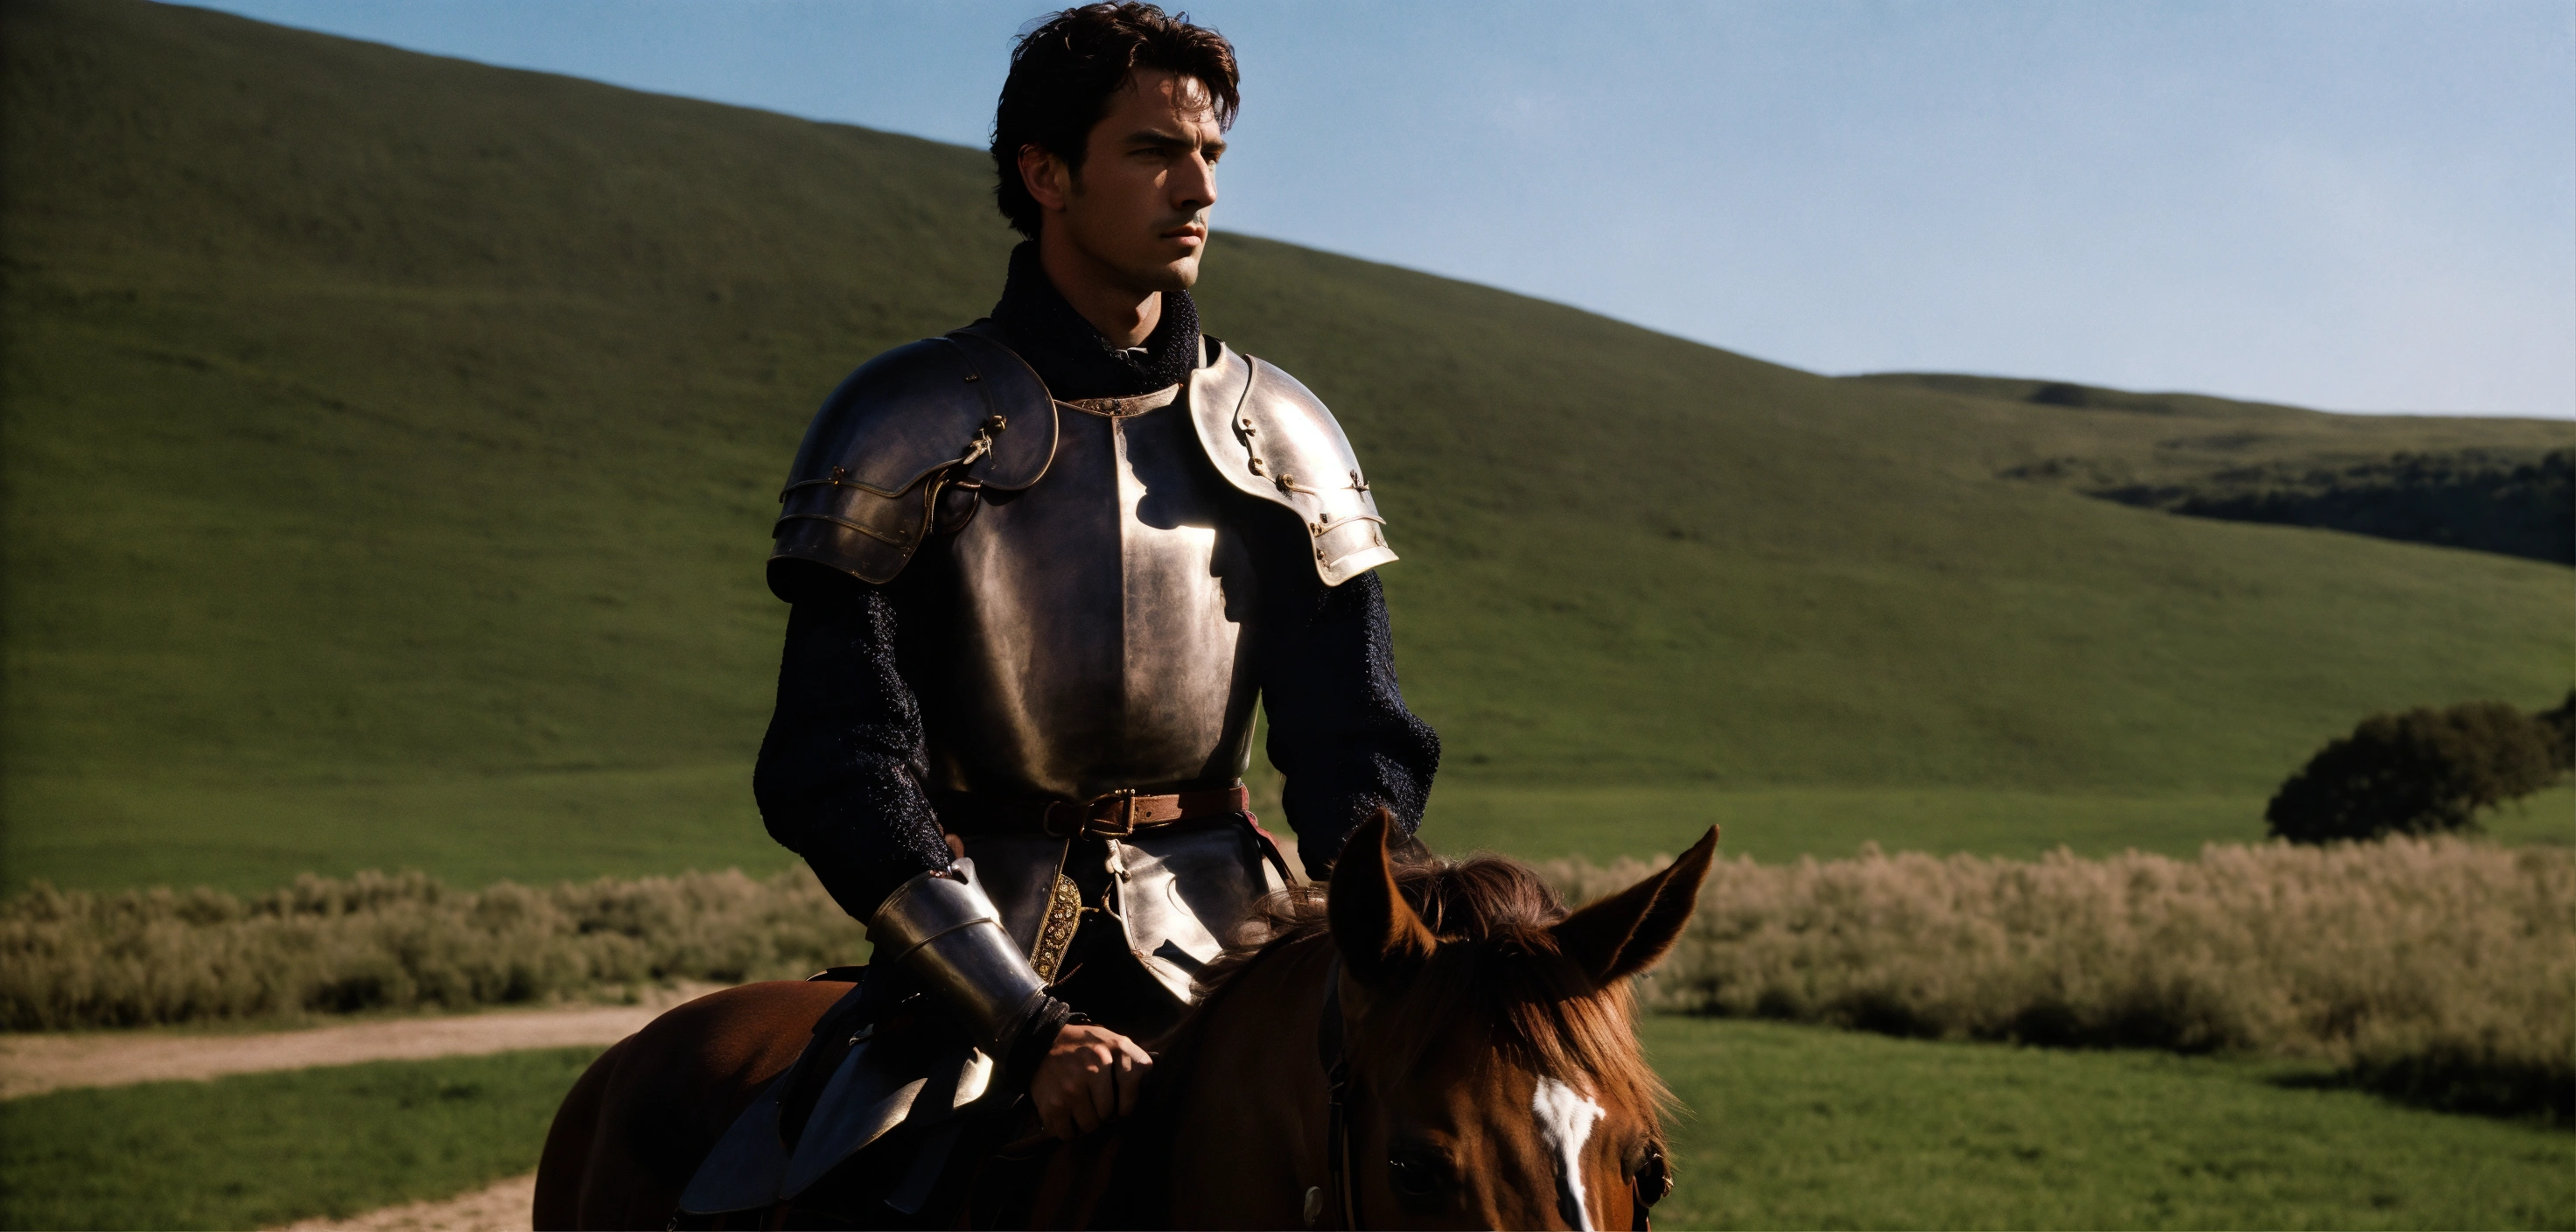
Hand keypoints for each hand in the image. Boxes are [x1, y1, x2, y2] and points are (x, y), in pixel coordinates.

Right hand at [1031, 1022, 1151, 1139]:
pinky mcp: (1050, 1106)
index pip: (1131, 1090)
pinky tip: (1068, 1115)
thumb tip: (1153, 1075)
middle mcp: (1089, 1073)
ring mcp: (1069, 1091)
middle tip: (1097, 1103)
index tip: (1122, 1105)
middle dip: (1104, 1113)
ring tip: (1083, 1109)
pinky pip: (1067, 1134)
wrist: (1044, 1042)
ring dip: (1087, 1122)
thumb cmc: (1086, 1046)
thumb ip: (1136, 1058)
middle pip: (1108, 1115)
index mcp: (1109, 1054)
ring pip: (1089, 1127)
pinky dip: (1068, 1130)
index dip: (1128, 1103)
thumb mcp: (1116, 1041)